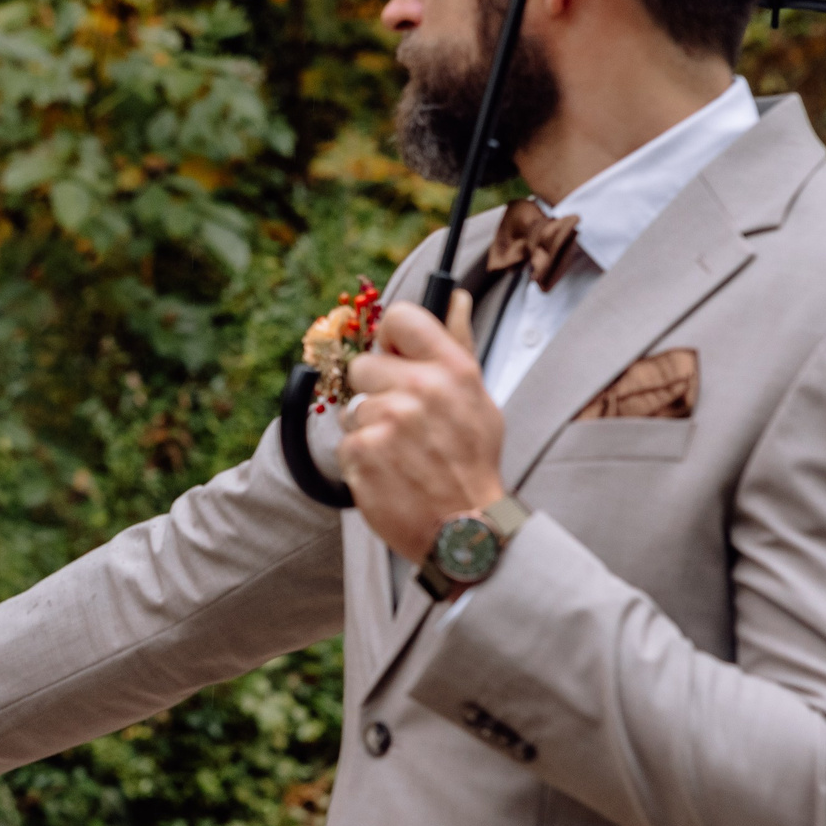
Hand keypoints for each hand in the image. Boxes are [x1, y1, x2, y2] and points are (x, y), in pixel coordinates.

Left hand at [340, 289, 506, 562]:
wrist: (465, 529)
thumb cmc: (472, 464)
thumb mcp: (478, 400)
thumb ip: (459, 345)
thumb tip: (457, 296)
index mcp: (453, 370)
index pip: (402, 317)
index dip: (390, 337)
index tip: (394, 357)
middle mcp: (421, 389)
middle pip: (364, 366)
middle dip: (375, 393)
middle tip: (403, 424)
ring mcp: (389, 420)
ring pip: (353, 408)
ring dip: (369, 431)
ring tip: (401, 455)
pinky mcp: (363, 452)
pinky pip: (346, 442)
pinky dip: (361, 460)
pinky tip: (389, 473)